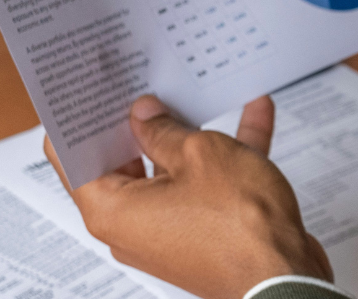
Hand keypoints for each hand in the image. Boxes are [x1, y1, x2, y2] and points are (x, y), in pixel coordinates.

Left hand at [44, 95, 332, 298]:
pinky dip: (223, 155)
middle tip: (143, 81)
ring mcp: (167, 229)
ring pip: (169, 170)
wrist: (286, 276)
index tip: (91, 87)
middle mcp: (131, 225)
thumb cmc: (239, 229)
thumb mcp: (201, 154)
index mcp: (111, 209)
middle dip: (137, 119)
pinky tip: (252, 118)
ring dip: (188, 134)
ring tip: (197, 93)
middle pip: (122, 161)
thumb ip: (166, 129)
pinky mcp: (200, 232)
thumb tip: (146, 115)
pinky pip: (203, 185)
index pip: (72, 156)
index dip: (81, 118)